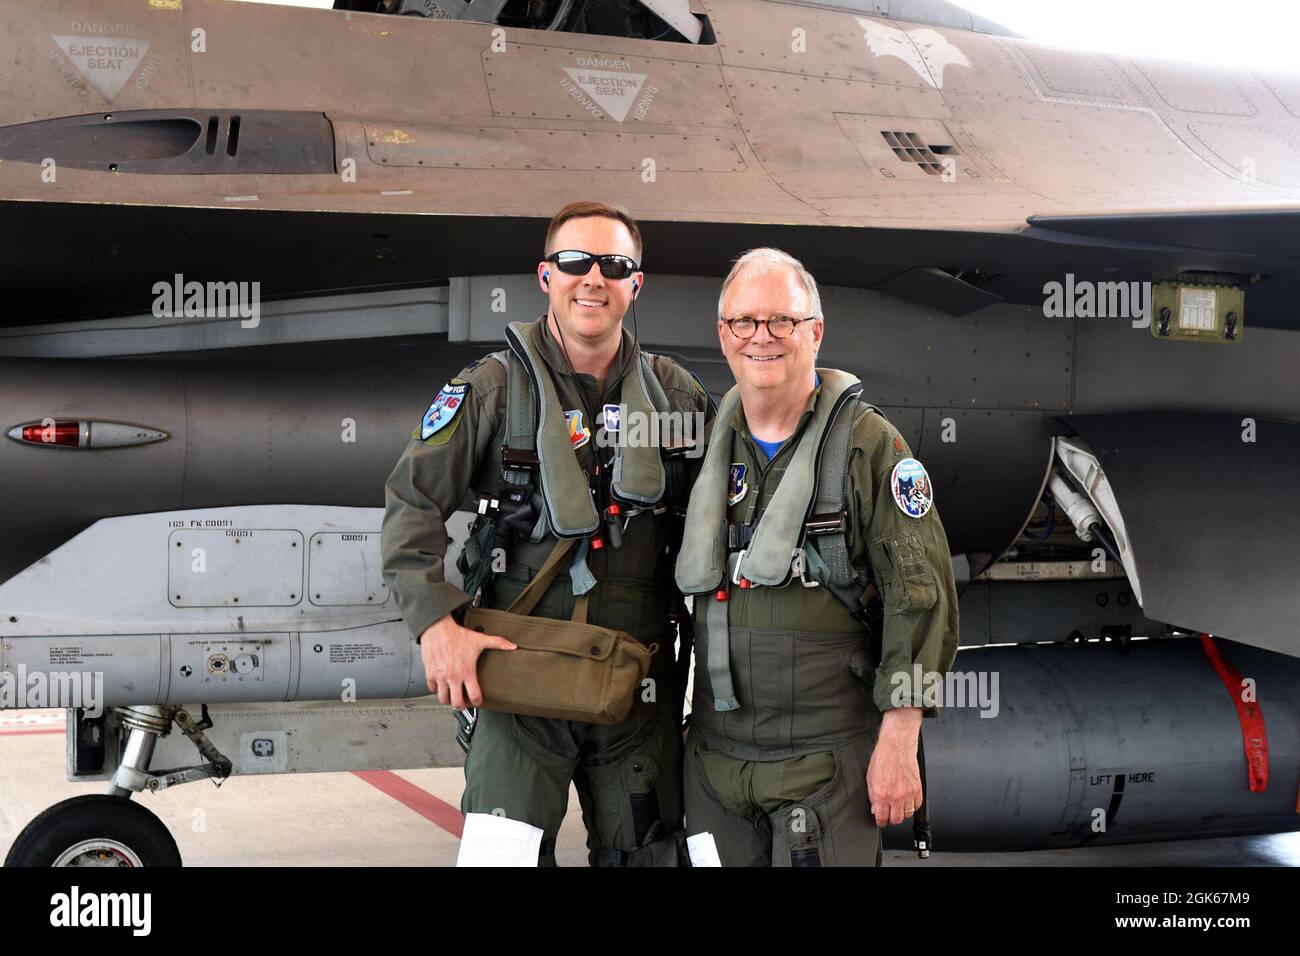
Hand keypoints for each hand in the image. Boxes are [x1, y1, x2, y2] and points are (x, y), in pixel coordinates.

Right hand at [419, 614, 515, 708]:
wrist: (438, 628)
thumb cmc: (457, 635)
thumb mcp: (480, 639)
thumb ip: (498, 643)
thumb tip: (512, 646)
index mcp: (466, 671)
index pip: (474, 696)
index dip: (477, 702)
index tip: (477, 701)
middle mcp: (453, 676)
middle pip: (457, 703)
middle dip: (462, 706)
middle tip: (464, 703)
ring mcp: (440, 676)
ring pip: (443, 699)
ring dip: (448, 700)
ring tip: (453, 696)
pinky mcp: (430, 673)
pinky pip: (432, 689)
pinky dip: (436, 690)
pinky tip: (442, 685)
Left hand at [866, 707, 922, 826]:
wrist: (897, 746)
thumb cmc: (883, 758)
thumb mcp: (870, 778)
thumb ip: (872, 796)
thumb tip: (875, 808)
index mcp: (881, 795)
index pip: (882, 819)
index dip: (880, 821)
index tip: (881, 820)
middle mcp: (896, 797)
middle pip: (896, 820)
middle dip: (891, 819)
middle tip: (889, 813)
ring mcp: (908, 794)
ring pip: (907, 814)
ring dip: (902, 813)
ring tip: (897, 806)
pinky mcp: (918, 789)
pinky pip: (917, 805)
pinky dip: (912, 806)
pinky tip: (907, 801)